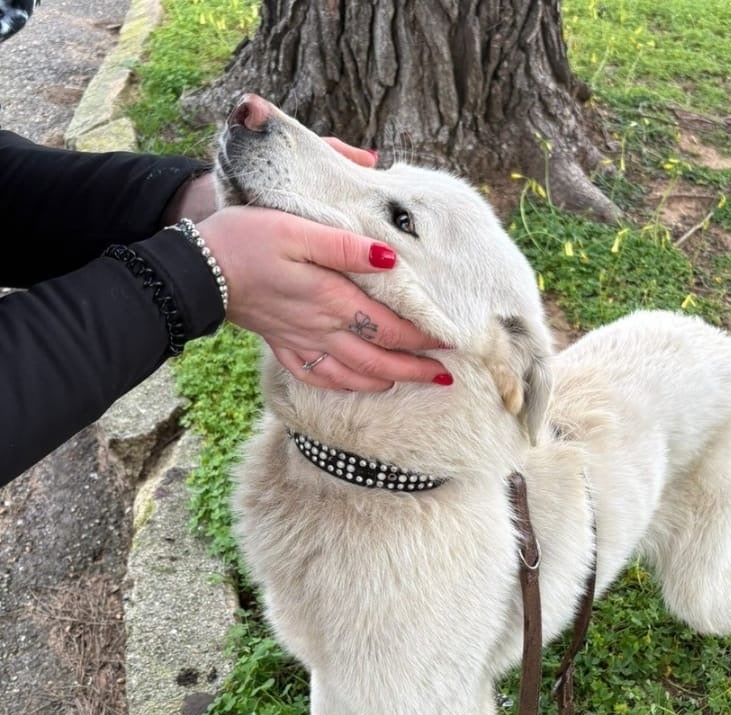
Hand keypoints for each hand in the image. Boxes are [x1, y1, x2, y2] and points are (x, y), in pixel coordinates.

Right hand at [169, 139, 446, 391]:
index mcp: (331, 299)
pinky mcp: (283, 346)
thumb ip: (346, 245)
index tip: (451, 341)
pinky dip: (347, 386)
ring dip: (388, 380)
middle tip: (447, 375)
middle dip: (416, 368)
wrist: (195, 269)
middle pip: (379, 358)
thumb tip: (389, 258)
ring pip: (354, 374)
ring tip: (414, 381)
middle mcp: (322, 328)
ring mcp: (302, 342)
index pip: (389, 326)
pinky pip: (321, 377)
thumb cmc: (247, 239)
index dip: (423, 337)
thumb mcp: (297, 228)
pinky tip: (361, 385)